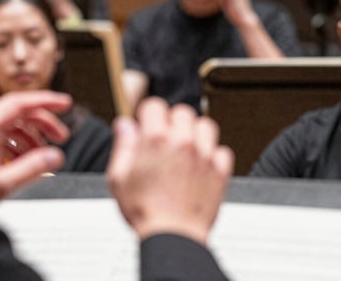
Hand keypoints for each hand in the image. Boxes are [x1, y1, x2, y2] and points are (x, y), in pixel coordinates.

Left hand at [0, 91, 71, 210]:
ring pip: (11, 123)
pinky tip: (25, 160)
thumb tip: (55, 155)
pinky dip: (18, 144)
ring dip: (31, 135)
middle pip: (17, 111)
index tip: (64, 104)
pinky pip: (2, 135)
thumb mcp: (1, 185)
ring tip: (44, 153)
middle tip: (61, 136)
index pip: (19, 103)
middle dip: (42, 122)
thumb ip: (32, 168)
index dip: (45, 101)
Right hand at [107, 98, 233, 244]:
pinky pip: (221, 150)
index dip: (148, 115)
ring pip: (205, 125)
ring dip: (194, 133)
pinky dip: (212, 155)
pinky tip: (200, 166)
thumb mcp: (119, 178)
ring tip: (185, 149)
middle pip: (182, 111)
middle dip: (172, 122)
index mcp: (155, 141)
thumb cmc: (145, 212)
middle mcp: (182, 143)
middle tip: (165, 140)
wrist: (173, 236)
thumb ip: (122, 146)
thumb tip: (124, 126)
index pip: (155, 105)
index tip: (148, 125)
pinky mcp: (219, 170)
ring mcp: (203, 155)